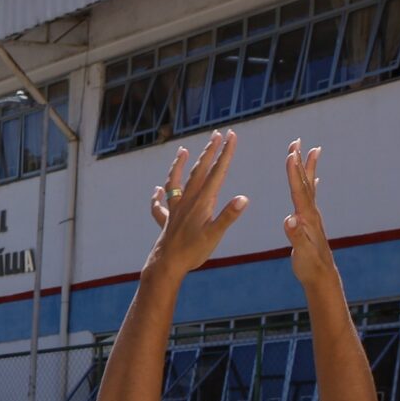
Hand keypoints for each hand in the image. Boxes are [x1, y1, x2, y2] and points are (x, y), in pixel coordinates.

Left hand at [149, 130, 247, 277]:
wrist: (165, 266)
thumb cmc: (191, 252)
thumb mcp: (214, 235)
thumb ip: (228, 216)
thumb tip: (243, 199)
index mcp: (202, 201)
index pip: (217, 172)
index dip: (226, 153)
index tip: (232, 136)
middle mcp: (187, 201)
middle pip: (199, 171)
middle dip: (210, 151)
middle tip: (219, 134)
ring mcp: (175, 210)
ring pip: (176, 182)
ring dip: (179, 165)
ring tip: (182, 150)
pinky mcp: (167, 221)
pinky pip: (160, 206)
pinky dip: (158, 197)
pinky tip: (156, 191)